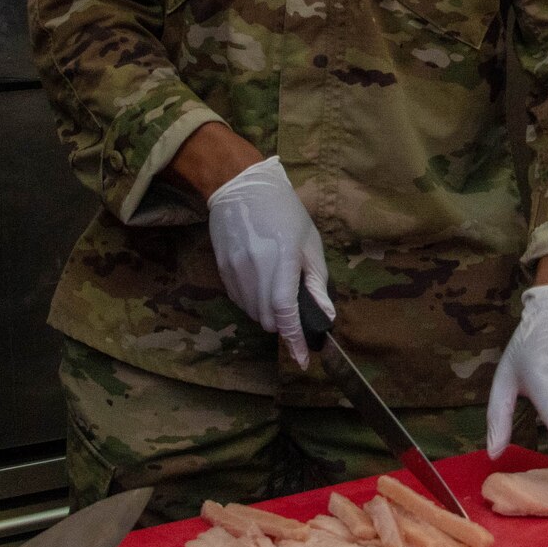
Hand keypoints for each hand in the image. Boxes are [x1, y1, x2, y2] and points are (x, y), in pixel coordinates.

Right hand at [204, 156, 333, 366]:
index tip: (302, 360)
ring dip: (268, 314)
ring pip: (252, 312)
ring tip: (276, 293)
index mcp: (282, 259)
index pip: (286, 311)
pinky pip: (239, 300)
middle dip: (283, 324)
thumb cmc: (283, 212)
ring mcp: (235, 269)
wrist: (239, 187)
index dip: (295, 339)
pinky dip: (253, 303)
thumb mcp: (309, 242)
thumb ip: (316, 281)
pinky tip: (260, 286)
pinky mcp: (222, 269)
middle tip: (294, 311)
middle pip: (268, 318)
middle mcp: (255, 268)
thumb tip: (325, 315)